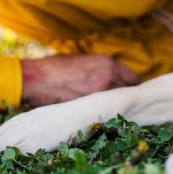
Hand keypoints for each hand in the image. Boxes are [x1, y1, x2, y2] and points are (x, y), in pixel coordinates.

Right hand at [20, 54, 139, 106]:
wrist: (39, 78)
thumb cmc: (58, 66)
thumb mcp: (85, 59)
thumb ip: (102, 68)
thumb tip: (113, 76)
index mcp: (109, 64)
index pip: (133, 79)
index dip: (132, 86)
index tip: (131, 90)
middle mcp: (109, 79)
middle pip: (128, 93)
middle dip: (126, 97)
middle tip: (122, 102)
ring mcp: (99, 95)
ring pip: (117, 104)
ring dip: (115, 107)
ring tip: (109, 109)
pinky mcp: (89, 109)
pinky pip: (103, 113)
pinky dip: (102, 114)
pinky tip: (97, 114)